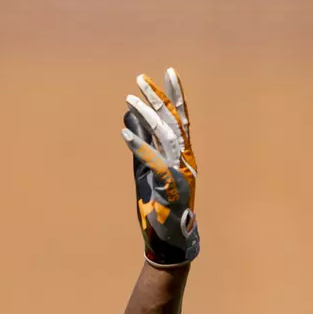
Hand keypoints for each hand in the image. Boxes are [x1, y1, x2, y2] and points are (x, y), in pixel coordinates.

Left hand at [122, 68, 198, 266]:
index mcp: (183, 155)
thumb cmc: (159, 207)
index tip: (167, 71)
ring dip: (148, 117)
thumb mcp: (145, 171)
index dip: (175, 94)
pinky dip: (141, 148)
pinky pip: (156, 163)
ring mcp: (182, 174)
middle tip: (139, 79)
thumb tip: (130, 118)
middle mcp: (186, 161)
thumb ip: (141, 145)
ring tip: (130, 100)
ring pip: (168, 137)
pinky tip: (125, 135)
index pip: (181, 118)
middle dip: (157, 98)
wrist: (167, 242)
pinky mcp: (172, 189)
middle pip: (174, 122)